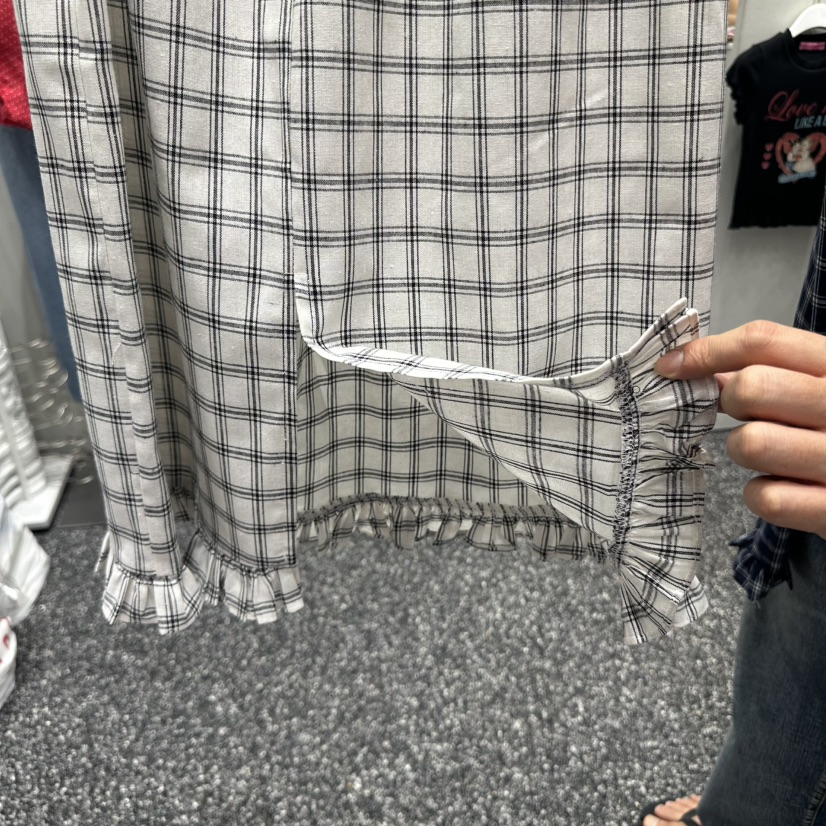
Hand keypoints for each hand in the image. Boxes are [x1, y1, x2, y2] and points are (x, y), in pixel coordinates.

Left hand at [656, 320, 825, 538]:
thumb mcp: (820, 384)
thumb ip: (771, 369)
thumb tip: (697, 366)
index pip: (763, 341)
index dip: (707, 351)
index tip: (671, 366)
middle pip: (751, 387)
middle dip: (731, 402)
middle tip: (748, 415)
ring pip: (750, 443)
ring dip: (745, 450)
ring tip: (774, 453)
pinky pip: (766, 497)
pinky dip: (764, 495)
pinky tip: (788, 488)